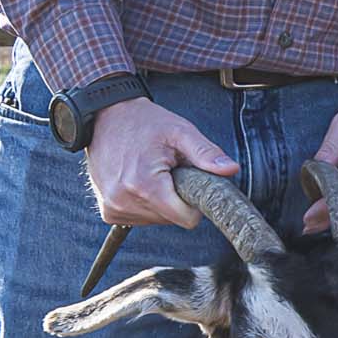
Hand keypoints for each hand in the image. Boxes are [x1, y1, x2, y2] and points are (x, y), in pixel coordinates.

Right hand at [83, 98, 238, 233]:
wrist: (106, 117)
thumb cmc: (144, 122)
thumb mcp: (180, 132)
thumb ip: (206, 153)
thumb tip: (231, 169)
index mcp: (145, 185)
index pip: (186, 219)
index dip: (195, 203)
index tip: (189, 181)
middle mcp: (125, 201)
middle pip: (171, 219)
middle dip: (176, 198)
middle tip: (168, 170)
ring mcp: (114, 207)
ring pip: (156, 220)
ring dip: (160, 201)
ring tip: (151, 172)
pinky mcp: (108, 211)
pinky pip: (139, 218)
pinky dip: (144, 203)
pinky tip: (138, 181)